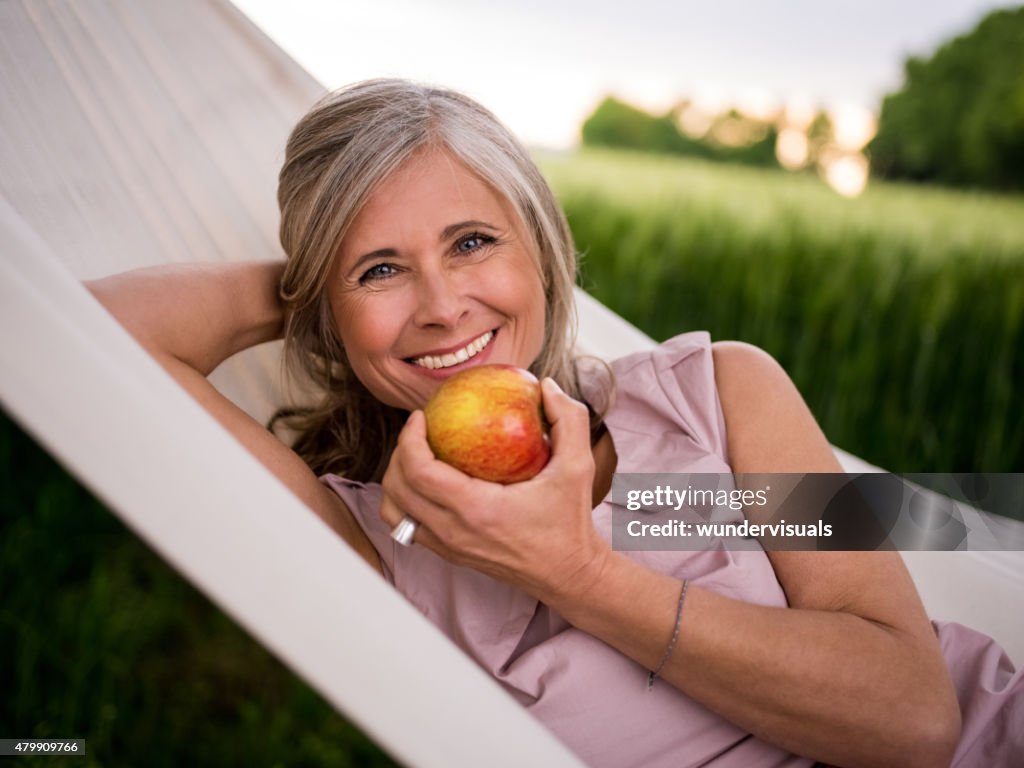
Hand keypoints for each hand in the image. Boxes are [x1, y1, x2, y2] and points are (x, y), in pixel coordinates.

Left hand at [378, 378, 611, 602]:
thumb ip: (568, 419)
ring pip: (394, 512)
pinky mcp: (448, 555)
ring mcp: (447, 547)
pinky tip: (429, 481)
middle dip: (399, 453)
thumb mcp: (578, 466)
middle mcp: (454, 532)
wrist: (568, 573)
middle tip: (419, 431)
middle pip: (397, 489)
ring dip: (396, 480)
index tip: (421, 417)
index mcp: (477, 510)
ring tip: (416, 456)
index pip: (419, 471)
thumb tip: (546, 385)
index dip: (409, 439)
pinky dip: (407, 501)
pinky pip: (408, 525)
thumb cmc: (570, 522)